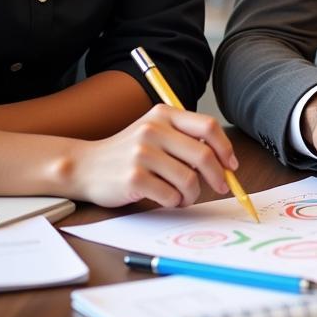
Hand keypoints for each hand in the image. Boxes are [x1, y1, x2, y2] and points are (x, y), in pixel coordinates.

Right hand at [65, 104, 237, 208]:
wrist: (84, 166)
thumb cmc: (128, 152)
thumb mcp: (155, 132)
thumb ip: (185, 138)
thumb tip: (225, 161)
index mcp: (164, 114)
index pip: (208, 127)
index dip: (225, 148)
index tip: (231, 165)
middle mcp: (153, 129)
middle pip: (203, 155)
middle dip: (218, 176)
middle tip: (221, 187)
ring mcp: (142, 153)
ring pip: (189, 179)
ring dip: (193, 194)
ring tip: (184, 196)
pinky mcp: (133, 178)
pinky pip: (170, 195)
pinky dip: (175, 202)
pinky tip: (168, 200)